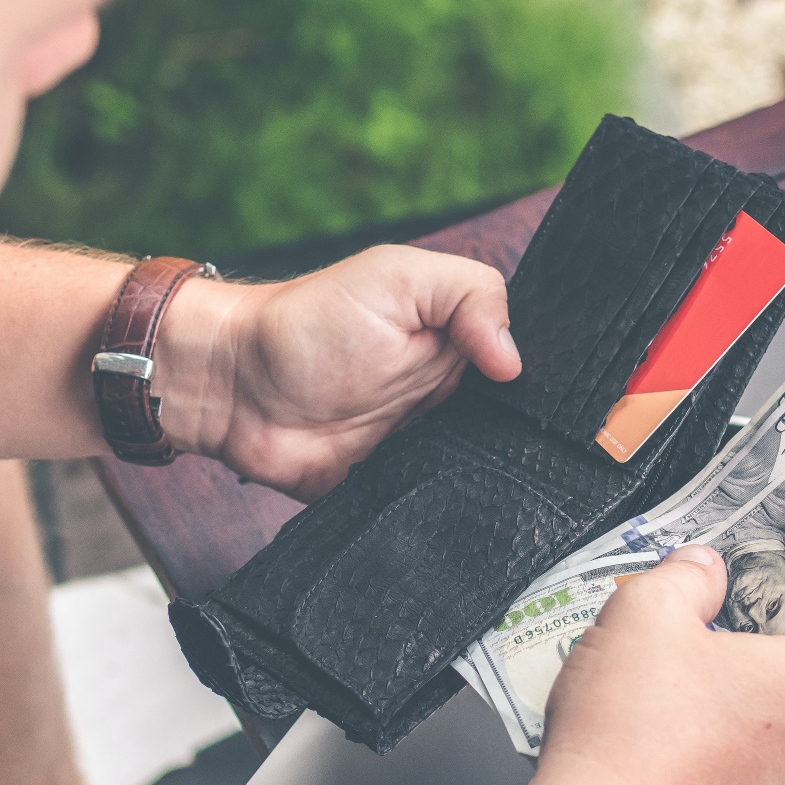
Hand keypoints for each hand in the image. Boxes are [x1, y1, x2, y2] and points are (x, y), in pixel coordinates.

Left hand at [153, 245, 519, 499]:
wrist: (234, 388)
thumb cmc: (308, 322)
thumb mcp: (398, 277)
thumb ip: (470, 295)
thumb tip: (515, 361)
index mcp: (460, 340)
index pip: (526, 364)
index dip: (542, 378)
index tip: (550, 394)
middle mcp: (451, 394)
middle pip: (513, 424)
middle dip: (522, 433)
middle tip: (523, 437)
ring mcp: (426, 443)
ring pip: (484, 469)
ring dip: (486, 471)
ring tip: (488, 467)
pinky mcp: (398, 488)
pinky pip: (438, 507)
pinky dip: (446, 507)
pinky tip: (456, 501)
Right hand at [533, 545, 784, 784]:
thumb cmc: (630, 746)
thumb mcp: (647, 612)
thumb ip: (687, 575)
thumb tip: (701, 571)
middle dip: (776, 621)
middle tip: (729, 592)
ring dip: (742, 670)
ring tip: (679, 645)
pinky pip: (752, 745)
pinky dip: (720, 714)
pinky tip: (660, 699)